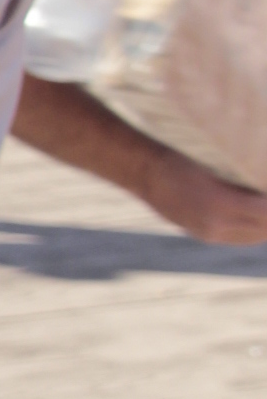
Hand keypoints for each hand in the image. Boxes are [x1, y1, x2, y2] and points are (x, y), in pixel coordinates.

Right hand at [142, 141, 266, 247]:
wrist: (144, 173)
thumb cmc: (179, 160)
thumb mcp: (214, 168)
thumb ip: (239, 184)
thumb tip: (263, 192)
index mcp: (221, 202)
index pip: (265, 211)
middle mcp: (216, 223)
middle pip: (264, 229)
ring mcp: (209, 232)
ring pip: (253, 237)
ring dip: (266, 227)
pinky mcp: (202, 233)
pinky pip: (238, 238)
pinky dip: (252, 231)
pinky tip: (257, 219)